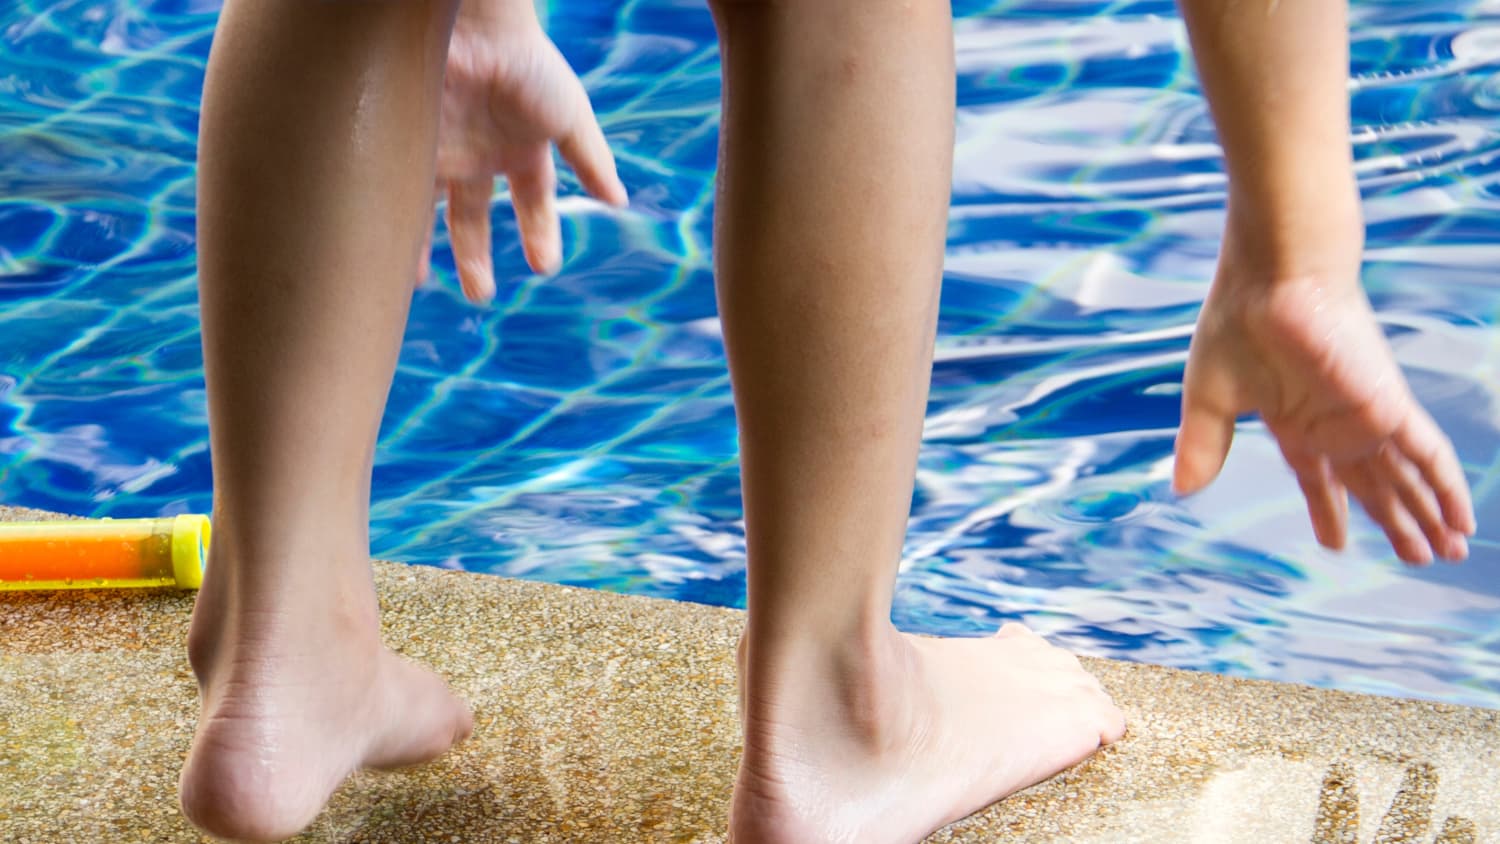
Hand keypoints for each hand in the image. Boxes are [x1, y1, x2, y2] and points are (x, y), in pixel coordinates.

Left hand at [423, 1, 627, 302]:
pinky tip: (391, 251)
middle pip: (475, 218)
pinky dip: (396, 224)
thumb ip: (592, 160)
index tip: (544, 266)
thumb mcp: (569, 115)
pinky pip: (399, 195)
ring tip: (417, 284)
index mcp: (521, 150)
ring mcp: (442, 152)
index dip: (539, 234)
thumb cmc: (527, 63)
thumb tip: (618, 201)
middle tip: (480, 294)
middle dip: (475, 256)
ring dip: (425, 250)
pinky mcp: (407, 146)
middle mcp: (479, 156)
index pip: (533, 204)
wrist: (472, 26)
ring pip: (431, 214)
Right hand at [1172, 214, 1475, 564]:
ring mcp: (1365, 416)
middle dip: (1396, 521)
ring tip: (1450, 551)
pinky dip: (1447, 487)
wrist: (1273, 278)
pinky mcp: (1389, 405)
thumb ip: (1203, 445)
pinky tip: (1462, 517)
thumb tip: (1180, 489)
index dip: (1329, 510)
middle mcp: (1335, 424)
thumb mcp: (1210, 399)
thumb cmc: (1237, 324)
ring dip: (1428, 516)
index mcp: (1294, 422)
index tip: (1336, 542)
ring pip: (1406, 478)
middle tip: (1419, 556)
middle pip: (1373, 484)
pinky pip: (1430, 455)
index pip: (1319, 477)